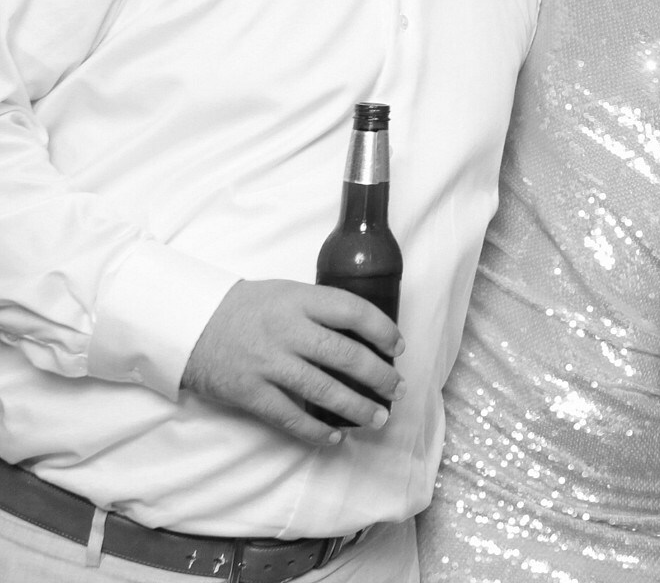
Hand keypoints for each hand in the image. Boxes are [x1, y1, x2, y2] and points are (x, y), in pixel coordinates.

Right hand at [180, 279, 403, 445]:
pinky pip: (290, 416)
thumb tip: (364, 334)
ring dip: (357, 408)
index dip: (383, 330)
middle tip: (397, 390)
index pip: (354, 311)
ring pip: (324, 390)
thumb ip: (319, 309)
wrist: (189, 325)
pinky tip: (334, 437)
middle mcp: (287, 330)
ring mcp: (268, 363)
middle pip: (345, 355)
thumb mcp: (286, 293)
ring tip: (378, 418)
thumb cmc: (247, 308)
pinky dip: (315, 430)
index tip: (398, 348)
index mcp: (300, 300)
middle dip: (379, 377)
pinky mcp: (250, 392)